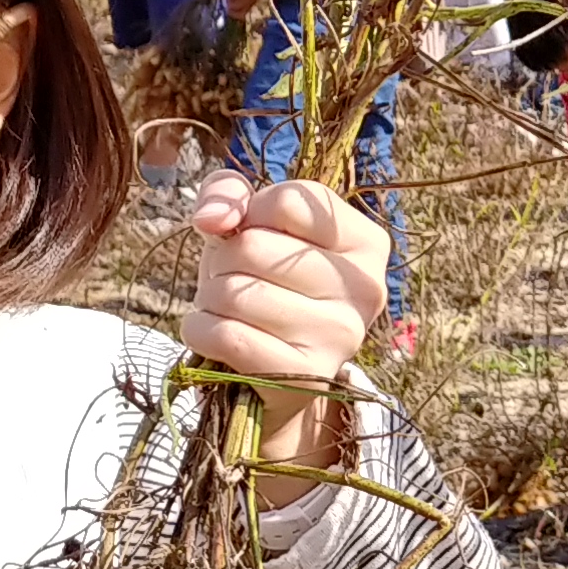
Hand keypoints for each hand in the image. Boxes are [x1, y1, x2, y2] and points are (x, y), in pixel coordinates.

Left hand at [180, 174, 387, 468]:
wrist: (275, 367)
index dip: (251, 213)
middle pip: (254, 246)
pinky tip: (214, 333)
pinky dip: (201, 329)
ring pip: (236, 292)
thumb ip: (230, 193)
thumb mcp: (253, 224)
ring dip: (210, 297)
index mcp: (366, 242)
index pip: (289, 201)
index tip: (254, 234)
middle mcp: (366, 288)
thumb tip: (211, 219)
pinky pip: (226, 336)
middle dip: (223, 259)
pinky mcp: (305, 375)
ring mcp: (341, 335)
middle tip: (236, 277)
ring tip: (227, 307)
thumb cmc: (265, 280)